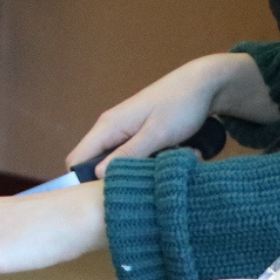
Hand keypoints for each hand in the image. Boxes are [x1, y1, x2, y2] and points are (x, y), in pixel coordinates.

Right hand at [66, 52, 279, 173]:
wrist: (202, 83)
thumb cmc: (180, 104)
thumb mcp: (157, 133)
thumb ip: (128, 154)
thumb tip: (98, 175)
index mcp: (108, 126)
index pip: (77, 159)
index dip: (83, 182)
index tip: (107, 196)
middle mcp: (110, 128)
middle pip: (95, 164)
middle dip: (116, 178)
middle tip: (143, 182)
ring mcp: (124, 131)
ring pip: (118, 162)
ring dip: (137, 170)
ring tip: (163, 167)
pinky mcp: (138, 134)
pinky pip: (133, 156)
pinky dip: (149, 161)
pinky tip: (170, 158)